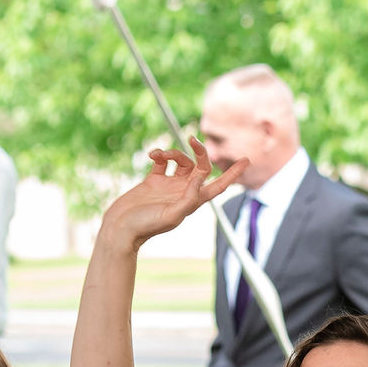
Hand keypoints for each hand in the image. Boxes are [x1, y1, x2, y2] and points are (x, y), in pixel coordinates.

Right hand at [100, 139, 245, 250]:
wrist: (120, 227)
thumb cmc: (146, 226)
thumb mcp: (172, 214)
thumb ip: (189, 197)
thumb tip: (201, 177)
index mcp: (193, 202)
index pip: (218, 185)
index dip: (233, 174)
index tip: (247, 160)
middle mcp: (183, 192)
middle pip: (200, 167)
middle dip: (199, 152)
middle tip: (192, 139)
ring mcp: (169, 185)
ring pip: (181, 161)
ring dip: (173, 153)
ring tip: (159, 156)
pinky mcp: (153, 180)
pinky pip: (162, 162)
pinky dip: (159, 154)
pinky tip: (152, 155)